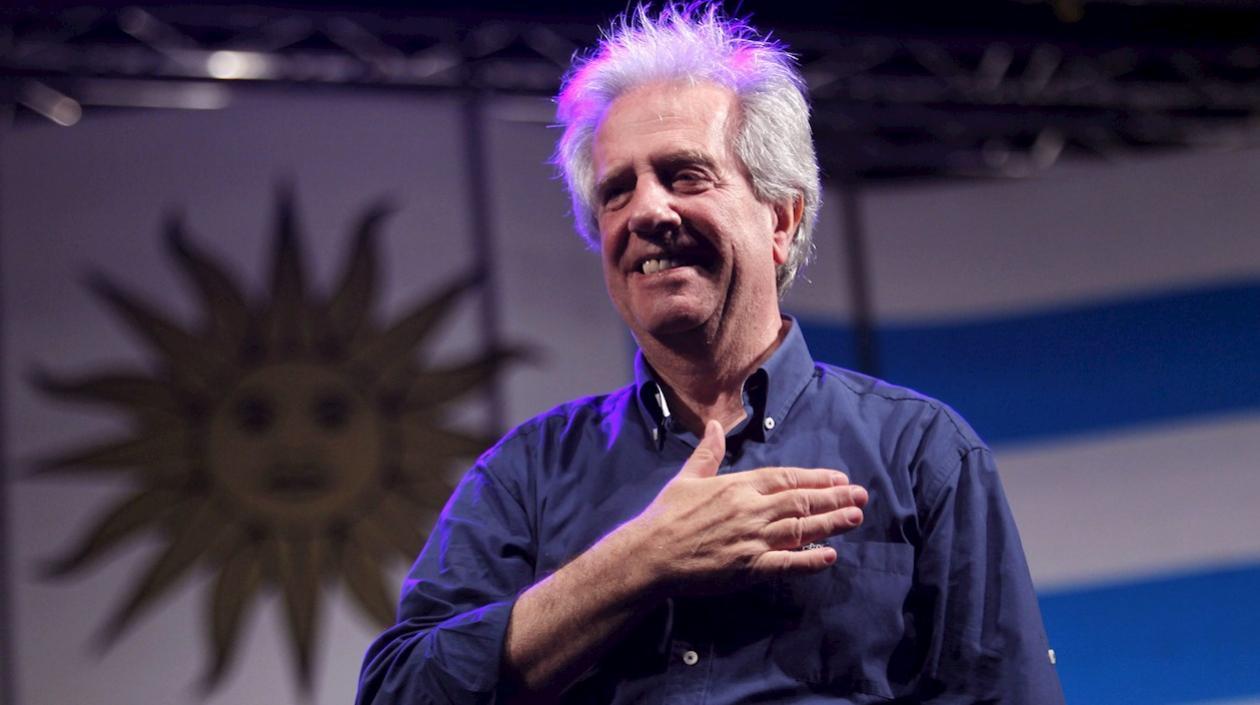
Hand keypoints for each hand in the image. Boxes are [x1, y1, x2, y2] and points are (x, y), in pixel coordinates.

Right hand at [626, 419, 866, 595]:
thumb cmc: (666, 515)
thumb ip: (708, 452)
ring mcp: (752, 541)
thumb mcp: (687, 477)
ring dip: (831, 524)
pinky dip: (810, 561)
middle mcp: (751, 511)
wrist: (651, 553)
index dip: (816, 478)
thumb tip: (713, 424)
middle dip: (834, 498)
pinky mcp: (749, 569)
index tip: (838, 478)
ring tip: (854, 517)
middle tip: (861, 496)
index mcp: (738, 486)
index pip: (786, 478)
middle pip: (801, 502)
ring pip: (801, 530)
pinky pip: (787, 564)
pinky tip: (830, 556)